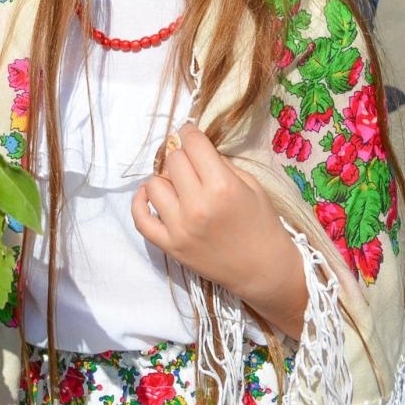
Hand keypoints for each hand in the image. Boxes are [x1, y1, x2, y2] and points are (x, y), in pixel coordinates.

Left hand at [131, 124, 293, 309]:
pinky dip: (140, 203)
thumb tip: (195, 148)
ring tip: (179, 185)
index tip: (190, 133)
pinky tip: (150, 195)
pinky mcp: (170, 246)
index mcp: (222, 186)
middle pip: (174, 160)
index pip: (192, 144)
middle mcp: (197, 205)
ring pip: (154, 184)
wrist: (264, 270)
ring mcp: (180, 228)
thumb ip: (221, 164)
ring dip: (166, 179)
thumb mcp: (251, 185)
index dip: (190, 133)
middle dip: (183, 156)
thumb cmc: (263, 225)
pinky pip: (140, 219)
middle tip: (193, 164)